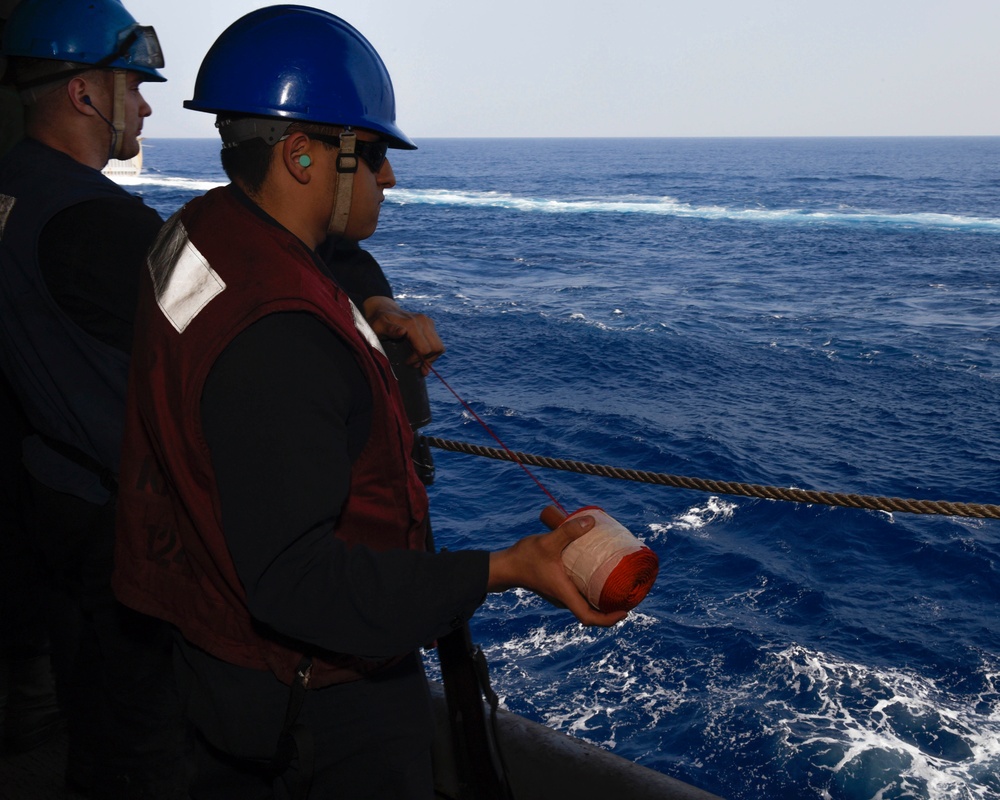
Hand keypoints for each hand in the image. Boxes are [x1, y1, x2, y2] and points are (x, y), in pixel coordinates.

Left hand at [362, 296, 444, 374]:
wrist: (383, 309)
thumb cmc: (378, 321)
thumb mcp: (378, 326)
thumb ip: (389, 329)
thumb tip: (403, 332)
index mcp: (412, 324)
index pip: (425, 348)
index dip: (418, 360)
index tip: (407, 363)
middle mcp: (423, 321)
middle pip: (436, 348)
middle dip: (427, 360)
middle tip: (414, 365)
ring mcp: (428, 322)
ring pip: (439, 346)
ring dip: (431, 358)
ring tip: (419, 363)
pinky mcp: (430, 324)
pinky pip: (437, 342)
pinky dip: (432, 352)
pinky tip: (422, 357)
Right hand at [487, 514, 628, 627]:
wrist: (505, 566)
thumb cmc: (524, 558)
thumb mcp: (548, 542)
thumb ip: (569, 531)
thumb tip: (592, 521)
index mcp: (565, 594)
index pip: (589, 617)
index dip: (609, 618)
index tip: (625, 610)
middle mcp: (564, 599)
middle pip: (592, 612)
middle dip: (612, 607)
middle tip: (629, 594)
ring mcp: (560, 595)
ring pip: (585, 603)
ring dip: (601, 598)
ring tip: (617, 583)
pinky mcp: (556, 588)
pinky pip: (579, 594)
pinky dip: (591, 590)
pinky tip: (596, 575)